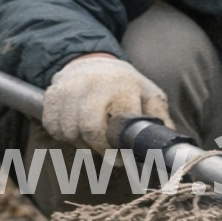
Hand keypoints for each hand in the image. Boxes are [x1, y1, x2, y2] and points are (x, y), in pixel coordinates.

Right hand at [42, 54, 169, 149]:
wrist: (94, 60)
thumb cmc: (126, 85)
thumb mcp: (149, 96)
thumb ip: (159, 120)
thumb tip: (170, 146)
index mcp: (123, 85)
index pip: (119, 123)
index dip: (120, 147)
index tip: (123, 159)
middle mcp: (95, 83)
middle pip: (89, 128)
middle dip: (99, 149)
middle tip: (108, 156)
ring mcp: (71, 87)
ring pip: (68, 130)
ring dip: (80, 144)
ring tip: (93, 143)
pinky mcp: (53, 92)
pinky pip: (52, 125)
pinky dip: (62, 135)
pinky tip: (75, 134)